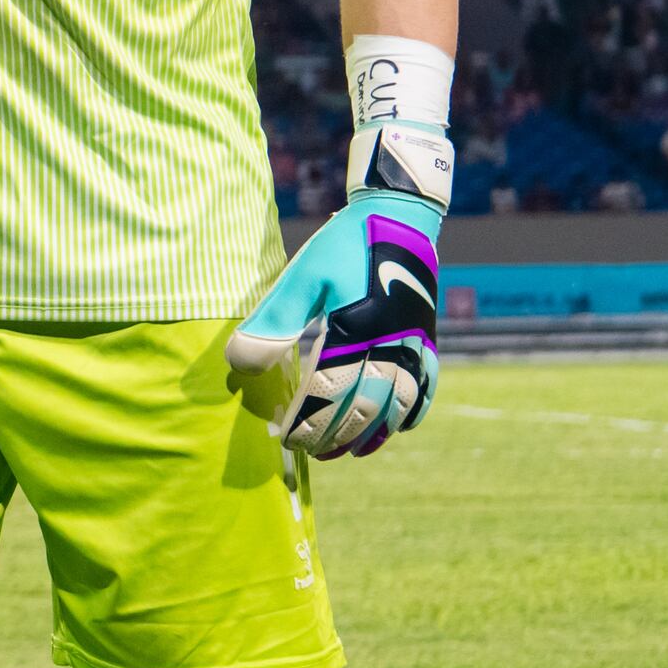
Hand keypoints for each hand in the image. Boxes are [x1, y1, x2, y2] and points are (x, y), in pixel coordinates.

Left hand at [226, 136, 444, 460]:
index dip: (307, 421)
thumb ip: (271, 324)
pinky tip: (399, 428)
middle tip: (310, 453)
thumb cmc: (340, 246)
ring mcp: (415, 343)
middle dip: (336, 434)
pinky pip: (428, 383)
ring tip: (350, 452)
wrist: (397, 215)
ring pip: (399, 402)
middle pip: (365, 405)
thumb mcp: (299, 280)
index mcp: (356, 330)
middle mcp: (391, 343)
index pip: (329, 392)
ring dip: (374, 431)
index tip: (284, 438)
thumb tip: (238, 364)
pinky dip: (414, 410)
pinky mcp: (427, 337)